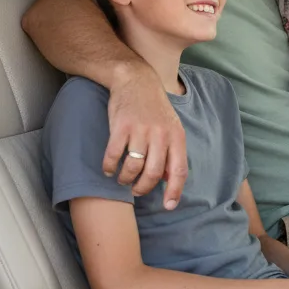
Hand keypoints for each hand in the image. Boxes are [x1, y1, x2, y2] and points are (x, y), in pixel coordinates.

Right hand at [103, 62, 187, 208]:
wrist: (136, 81)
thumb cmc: (155, 109)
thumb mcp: (171, 128)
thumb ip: (172, 152)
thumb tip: (169, 179)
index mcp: (176, 137)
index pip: (179, 171)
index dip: (174, 192)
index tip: (169, 207)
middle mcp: (161, 135)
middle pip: (153, 174)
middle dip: (143, 188)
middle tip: (136, 190)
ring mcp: (140, 130)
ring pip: (133, 168)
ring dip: (125, 179)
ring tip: (123, 179)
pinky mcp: (121, 126)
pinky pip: (114, 156)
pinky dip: (109, 167)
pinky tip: (108, 169)